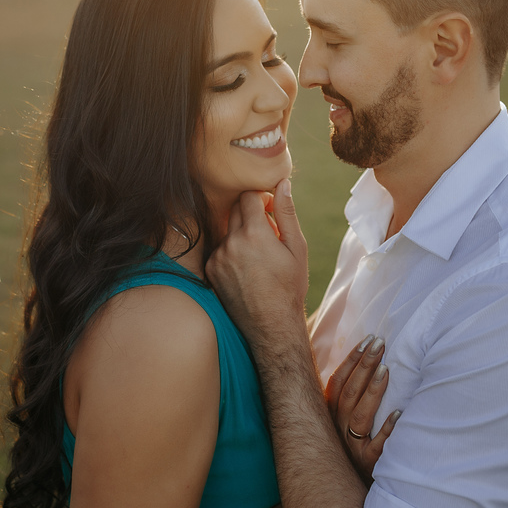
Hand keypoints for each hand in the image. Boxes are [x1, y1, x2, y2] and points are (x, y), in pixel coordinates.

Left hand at [207, 179, 308, 348]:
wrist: (272, 325)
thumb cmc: (289, 286)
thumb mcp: (296, 248)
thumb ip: (286, 213)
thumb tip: (282, 183)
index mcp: (255, 233)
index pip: (249, 196)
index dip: (262, 199)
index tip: (271, 210)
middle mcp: (231, 242)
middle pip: (235, 210)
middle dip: (250, 215)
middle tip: (268, 234)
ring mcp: (218, 256)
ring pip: (227, 230)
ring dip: (241, 235)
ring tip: (258, 258)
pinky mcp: (210, 270)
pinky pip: (220, 249)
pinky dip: (231, 252)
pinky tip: (246, 270)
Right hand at [326, 335, 400, 486]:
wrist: (354, 487)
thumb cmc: (354, 446)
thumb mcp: (345, 421)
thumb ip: (350, 395)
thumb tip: (365, 360)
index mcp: (331, 414)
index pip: (338, 381)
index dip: (352, 359)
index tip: (368, 340)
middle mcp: (338, 427)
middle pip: (350, 392)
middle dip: (365, 365)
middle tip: (381, 343)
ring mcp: (352, 446)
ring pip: (359, 414)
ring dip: (372, 391)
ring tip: (385, 370)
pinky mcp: (369, 463)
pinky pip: (377, 445)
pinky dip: (387, 429)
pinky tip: (399, 414)